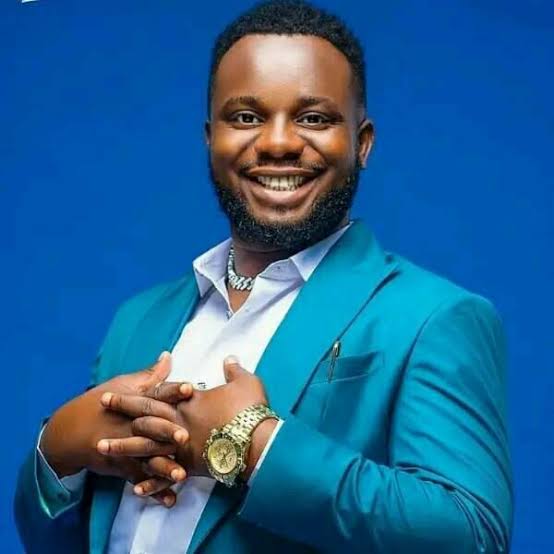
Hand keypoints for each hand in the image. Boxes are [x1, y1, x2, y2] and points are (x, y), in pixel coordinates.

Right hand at [40, 352, 191, 506]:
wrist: (69, 431)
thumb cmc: (102, 403)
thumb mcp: (124, 385)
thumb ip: (151, 375)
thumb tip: (169, 356)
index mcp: (135, 402)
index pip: (156, 394)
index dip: (173, 391)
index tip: (190, 388)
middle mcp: (131, 424)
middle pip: (151, 427)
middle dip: (166, 431)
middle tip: (184, 436)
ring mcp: (125, 446)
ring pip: (147, 457)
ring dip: (163, 467)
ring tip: (181, 475)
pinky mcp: (121, 465)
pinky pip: (139, 479)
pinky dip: (153, 491)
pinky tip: (170, 499)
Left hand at [101, 356, 277, 495]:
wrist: (258, 442)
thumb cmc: (250, 410)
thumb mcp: (245, 382)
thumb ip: (233, 369)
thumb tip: (229, 358)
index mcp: (189, 402)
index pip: (158, 393)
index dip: (137, 391)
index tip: (117, 389)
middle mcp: (179, 423)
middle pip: (145, 416)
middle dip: (122, 410)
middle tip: (102, 406)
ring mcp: (182, 447)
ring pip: (146, 447)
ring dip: (123, 447)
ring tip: (101, 448)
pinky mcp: (190, 467)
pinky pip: (165, 476)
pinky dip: (151, 482)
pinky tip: (135, 488)